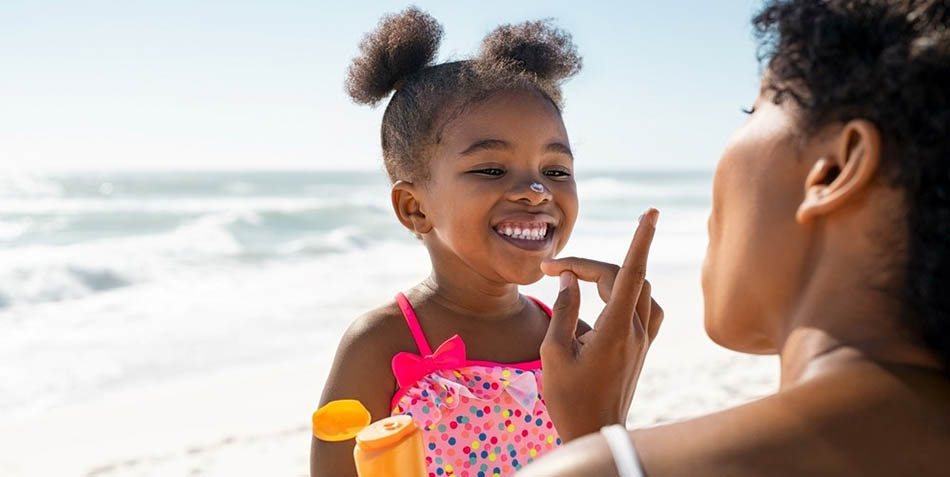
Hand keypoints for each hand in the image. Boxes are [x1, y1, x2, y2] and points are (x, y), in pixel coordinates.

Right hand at [538, 208, 662, 441]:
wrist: (595, 432)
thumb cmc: (569, 398)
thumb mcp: (553, 354)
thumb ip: (563, 311)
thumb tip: (569, 278)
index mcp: (613, 331)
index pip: (631, 274)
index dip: (641, 240)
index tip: (650, 212)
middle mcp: (635, 332)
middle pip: (625, 278)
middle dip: (591, 266)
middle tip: (555, 271)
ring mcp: (643, 340)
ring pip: (640, 290)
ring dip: (614, 276)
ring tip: (581, 282)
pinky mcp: (642, 348)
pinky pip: (646, 308)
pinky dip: (630, 293)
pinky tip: (609, 299)